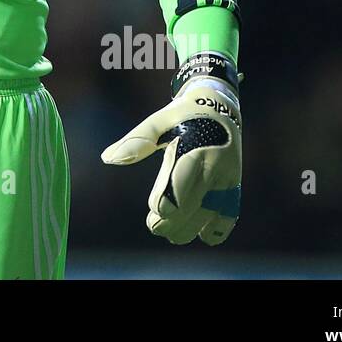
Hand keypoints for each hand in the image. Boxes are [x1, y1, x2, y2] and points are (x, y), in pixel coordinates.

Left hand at [101, 76, 240, 244]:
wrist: (219, 106)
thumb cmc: (181, 114)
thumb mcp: (157, 121)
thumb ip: (136, 141)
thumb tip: (107, 158)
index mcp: (191, 149)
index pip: (177, 189)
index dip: (163, 205)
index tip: (152, 211)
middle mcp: (212, 166)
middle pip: (191, 207)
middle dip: (170, 223)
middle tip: (154, 227)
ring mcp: (226, 178)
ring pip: (209, 215)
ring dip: (189, 229)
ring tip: (171, 234)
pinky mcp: (234, 185)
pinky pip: (229, 214)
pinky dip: (216, 229)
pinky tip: (201, 235)